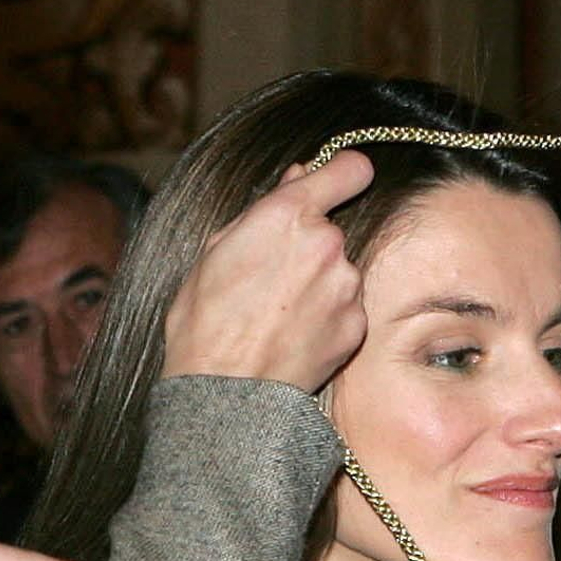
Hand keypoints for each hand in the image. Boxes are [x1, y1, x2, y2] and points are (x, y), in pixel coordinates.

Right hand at [161, 152, 372, 390]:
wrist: (225, 391)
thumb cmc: (204, 322)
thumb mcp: (215, 251)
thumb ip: (265, 210)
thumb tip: (299, 177)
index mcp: (286, 214)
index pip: (349, 169)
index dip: (344, 173)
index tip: (340, 180)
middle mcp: (326, 241)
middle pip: (330, 230)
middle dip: (308, 247)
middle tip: (270, 279)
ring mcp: (345, 285)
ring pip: (338, 271)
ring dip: (318, 284)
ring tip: (277, 315)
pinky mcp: (356, 324)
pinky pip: (346, 308)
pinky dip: (326, 318)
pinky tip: (293, 335)